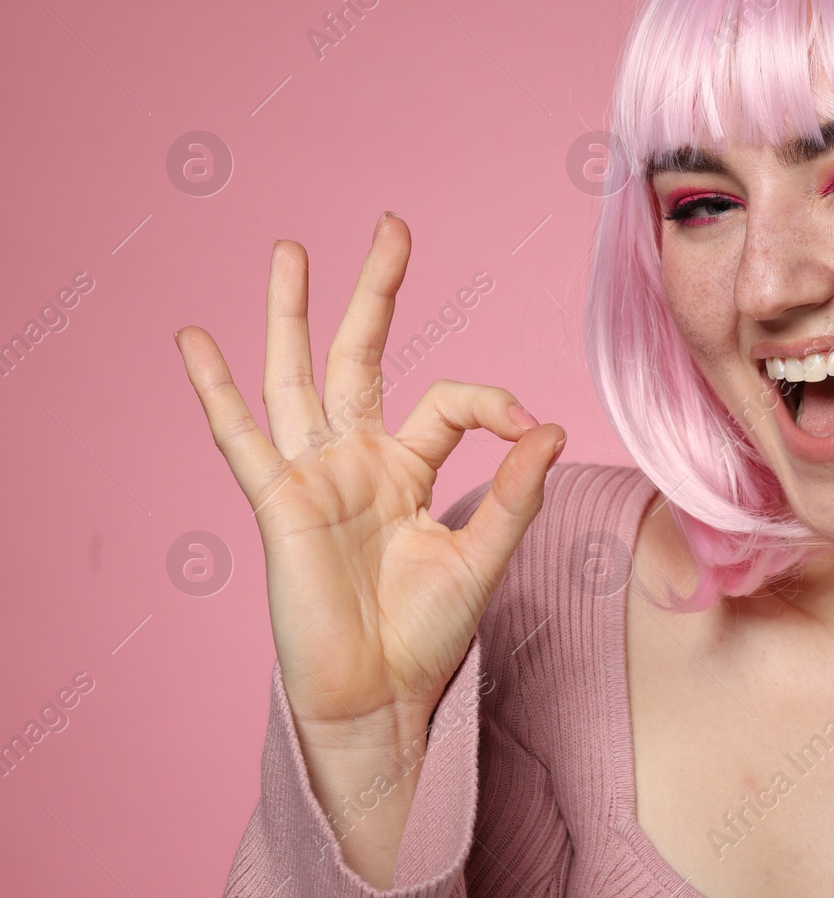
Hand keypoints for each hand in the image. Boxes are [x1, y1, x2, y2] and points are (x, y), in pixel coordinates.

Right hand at [175, 212, 564, 740]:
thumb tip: (549, 425)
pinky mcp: (281, 504)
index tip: (527, 422)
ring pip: (298, 378)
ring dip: (292, 315)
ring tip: (289, 251)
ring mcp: (316, 476)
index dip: (493, 399)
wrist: (380, 698)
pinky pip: (243, 439)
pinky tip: (194, 341)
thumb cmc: (428, 635)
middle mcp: (359, 460)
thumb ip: (515, 491)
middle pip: (362, 357)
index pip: (451, 400)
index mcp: (411, 469)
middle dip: (375, 292)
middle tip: (390, 226)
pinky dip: (217, 390)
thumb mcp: (484, 555)